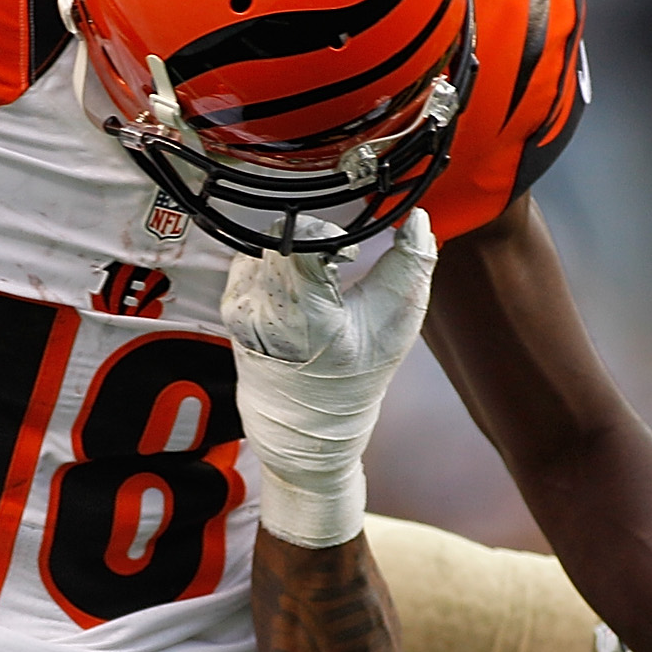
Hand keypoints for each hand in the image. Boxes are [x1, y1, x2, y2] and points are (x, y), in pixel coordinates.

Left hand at [221, 211, 436, 547]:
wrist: (307, 432)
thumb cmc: (355, 380)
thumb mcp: (395, 325)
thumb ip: (412, 266)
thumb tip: (420, 218)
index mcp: (299, 314)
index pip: (298, 239)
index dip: (328, 236)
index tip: (348, 254)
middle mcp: (259, 308)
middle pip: (280, 237)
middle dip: (314, 240)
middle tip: (338, 263)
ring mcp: (238, 307)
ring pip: (264, 244)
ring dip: (295, 249)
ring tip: (320, 277)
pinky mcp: (231, 305)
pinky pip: (252, 260)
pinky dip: (277, 262)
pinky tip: (300, 285)